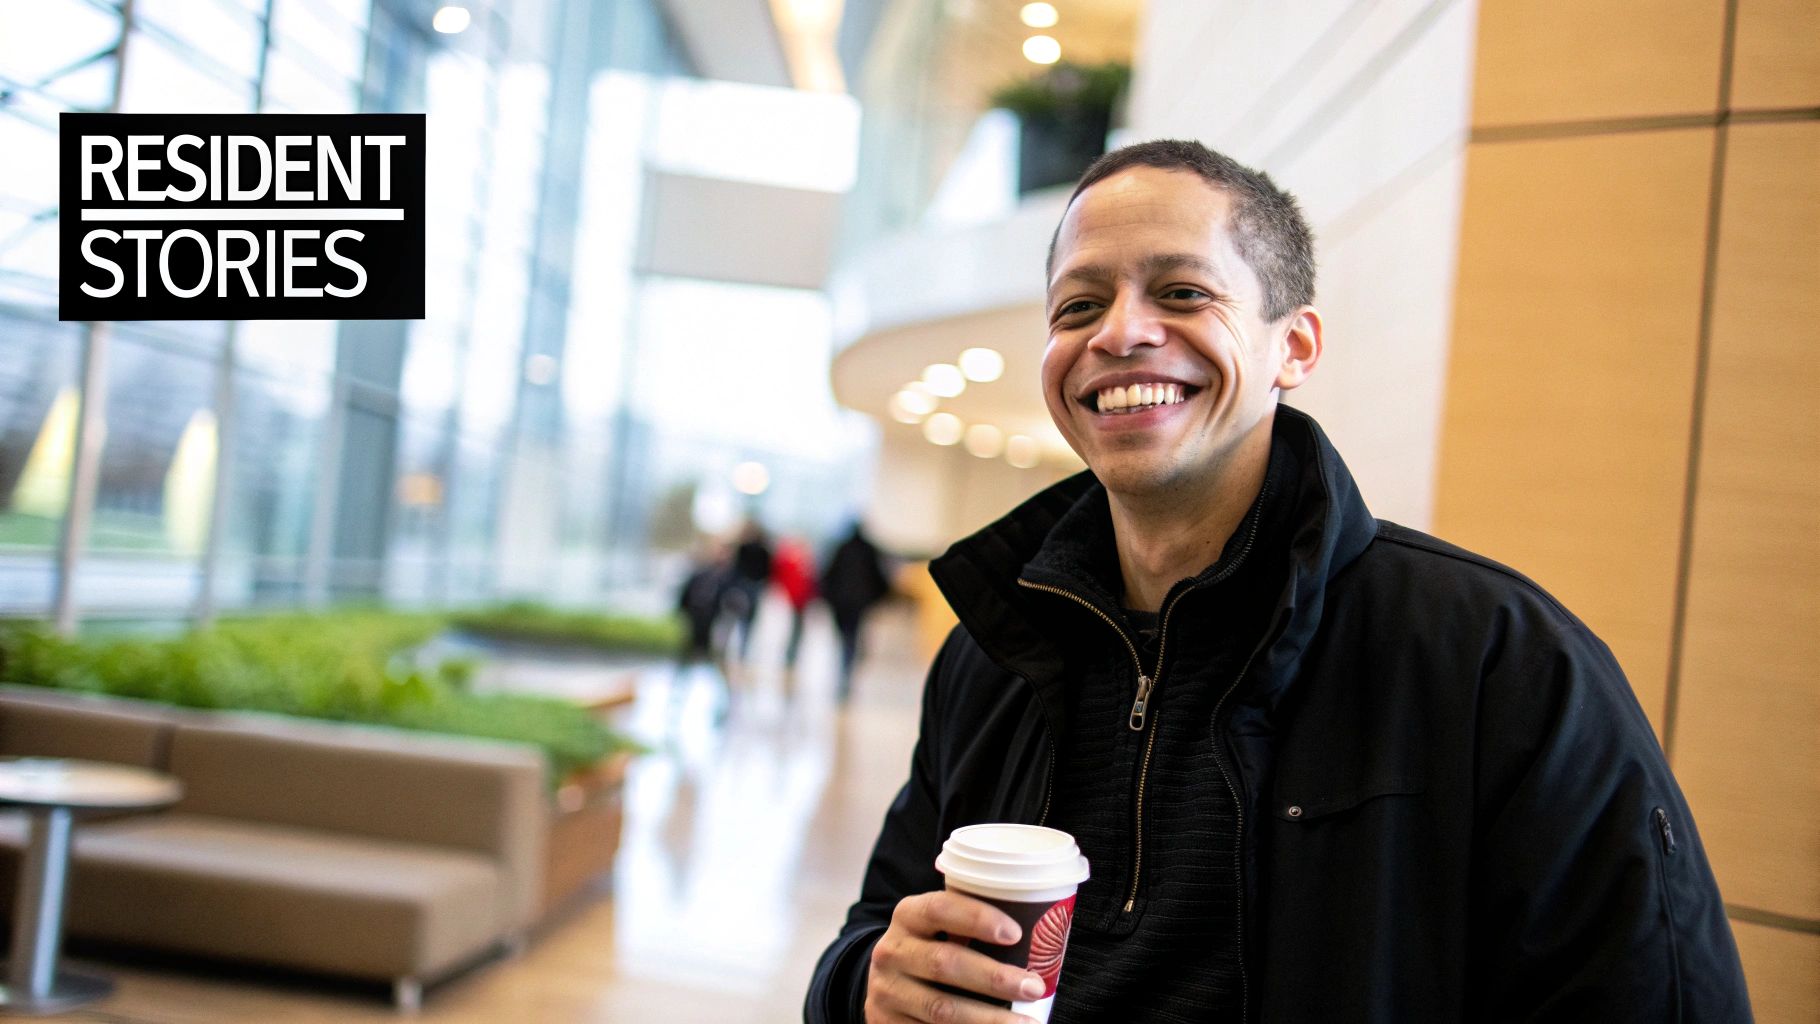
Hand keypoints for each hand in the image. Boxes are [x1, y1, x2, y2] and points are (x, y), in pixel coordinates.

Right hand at [865, 890, 1047, 1022]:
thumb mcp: (937, 927)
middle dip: (994, 978)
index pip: (940, 908)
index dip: (977, 918)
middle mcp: (892, 951)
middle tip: (1034, 987)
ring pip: (942, 1009)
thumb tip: (1039, 933)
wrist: (886, 984)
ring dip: (989, 1019)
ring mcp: (888, 992)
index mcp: (908, 915)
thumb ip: (970, 924)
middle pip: (944, 963)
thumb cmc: (930, 947)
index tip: (1015, 933)